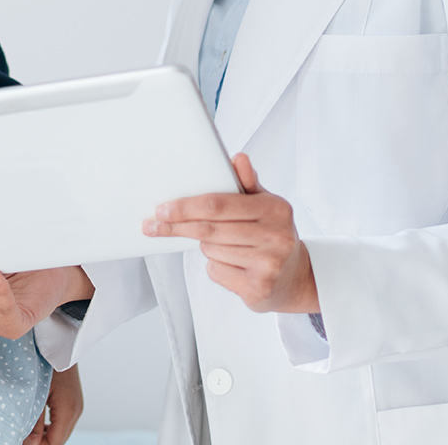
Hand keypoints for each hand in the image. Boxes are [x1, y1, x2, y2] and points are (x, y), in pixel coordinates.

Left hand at [25, 365, 82, 444]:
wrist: (58, 341)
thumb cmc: (45, 361)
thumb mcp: (36, 392)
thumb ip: (33, 421)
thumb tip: (30, 443)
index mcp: (67, 411)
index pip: (54, 443)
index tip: (20, 441)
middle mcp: (75, 411)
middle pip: (58, 440)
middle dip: (41, 442)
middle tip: (21, 437)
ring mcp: (76, 406)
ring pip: (61, 432)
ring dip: (46, 436)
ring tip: (27, 432)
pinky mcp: (73, 401)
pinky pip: (63, 422)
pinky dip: (51, 427)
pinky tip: (38, 424)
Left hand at [144, 153, 318, 313]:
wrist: (294, 278)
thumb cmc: (272, 234)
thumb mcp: (265, 205)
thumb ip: (247, 183)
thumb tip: (238, 158)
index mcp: (275, 208)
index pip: (219, 204)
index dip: (186, 207)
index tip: (163, 208)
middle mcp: (275, 236)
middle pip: (209, 230)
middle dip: (177, 227)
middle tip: (153, 225)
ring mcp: (268, 264)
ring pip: (211, 250)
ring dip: (205, 247)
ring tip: (224, 246)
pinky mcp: (258, 289)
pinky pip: (217, 272)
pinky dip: (216, 267)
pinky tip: (233, 265)